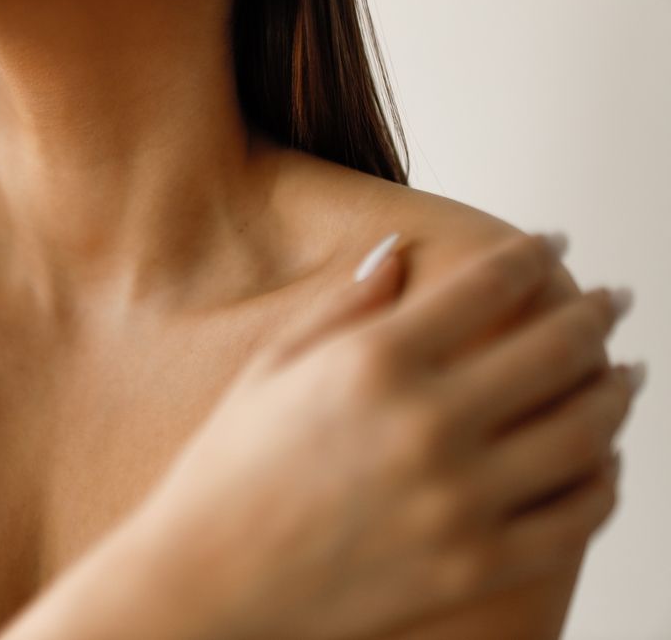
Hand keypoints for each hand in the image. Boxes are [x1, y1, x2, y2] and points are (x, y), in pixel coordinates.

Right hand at [128, 232, 639, 639]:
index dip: (532, 255)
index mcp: (373, 361)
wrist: (205, 584)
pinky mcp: (473, 566)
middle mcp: (427, 424)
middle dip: (596, 312)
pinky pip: (575, 517)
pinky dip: (605, 481)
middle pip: (557, 347)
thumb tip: (399, 253)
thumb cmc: (225, 471)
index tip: (550, 247)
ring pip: (586, 431)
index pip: (490, 284)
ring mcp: (458, 501)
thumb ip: (342, 305)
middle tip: (612, 300)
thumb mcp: (270, 368)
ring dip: (618, 391)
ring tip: (625, 375)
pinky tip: (603, 460)